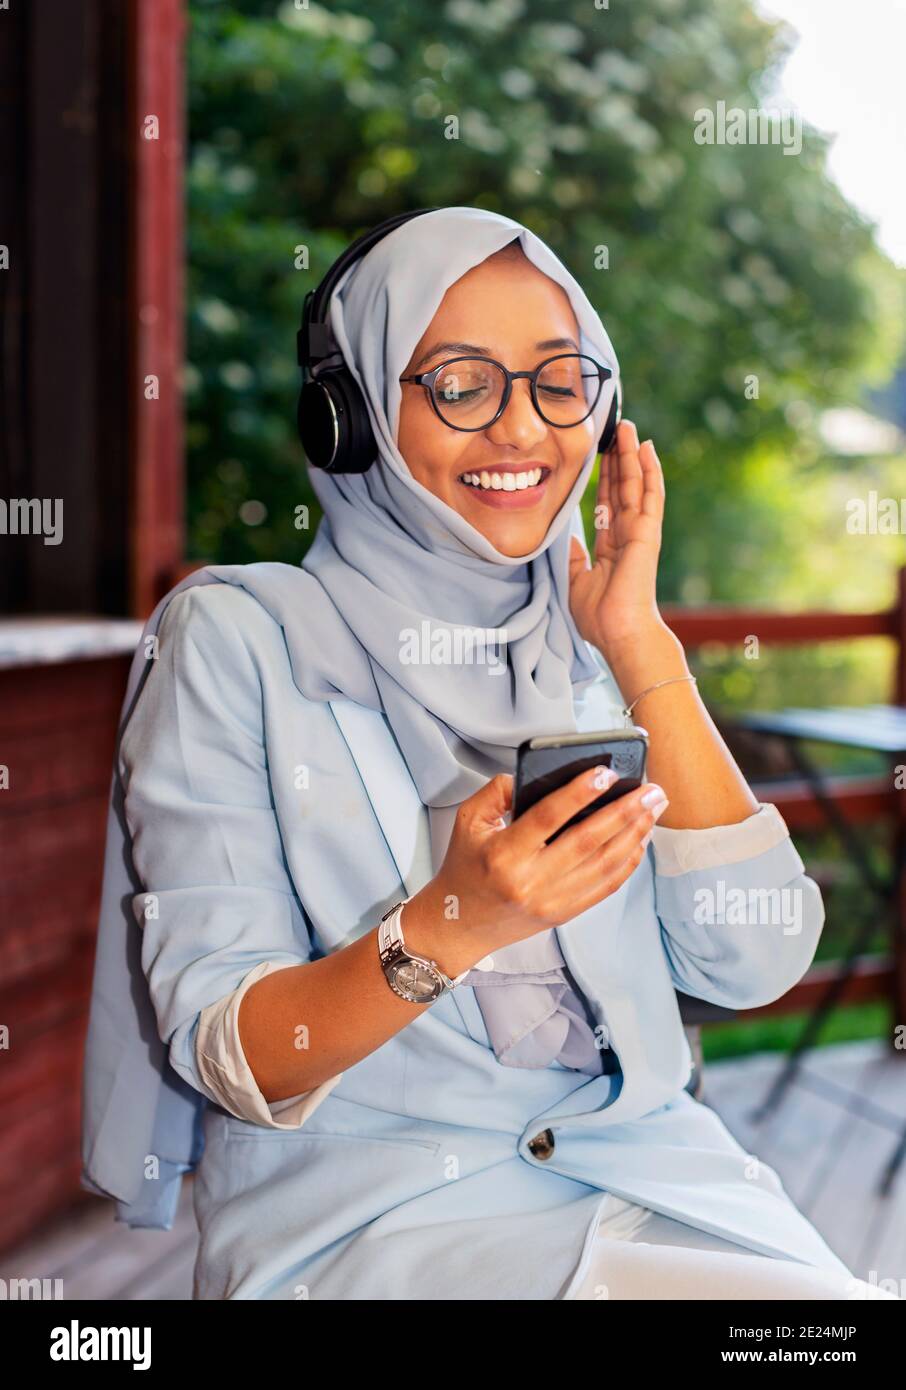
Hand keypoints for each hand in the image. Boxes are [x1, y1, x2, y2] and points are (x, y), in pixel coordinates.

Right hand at [403, 767, 668, 974]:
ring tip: (654, 809)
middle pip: (587, 842)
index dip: (579, 794)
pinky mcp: (564, 913)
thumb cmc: (464, 867)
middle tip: (652, 790)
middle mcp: (530, 881)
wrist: (459, 924)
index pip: (548, 818)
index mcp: (504, 854)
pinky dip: (628, 863)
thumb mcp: (467, 821)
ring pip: (604, 865)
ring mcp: (551, 901)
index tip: (606, 773)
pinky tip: (640, 840)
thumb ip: (497, 792)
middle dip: (625, 813)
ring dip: (635, 835)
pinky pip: (605, 887)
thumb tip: (535, 775)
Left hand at [568, 419, 666, 653]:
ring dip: (631, 454)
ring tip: (627, 427)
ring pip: (635, 484)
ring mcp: (640, 532)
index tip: (596, 453)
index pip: (606, 502)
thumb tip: (563, 534)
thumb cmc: (599, 616)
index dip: (602, 478)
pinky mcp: (648, 533)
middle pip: (621, 487)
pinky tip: (647, 448)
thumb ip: (573, 553)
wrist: (620, 633)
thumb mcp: (575, 578)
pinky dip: (650, 471)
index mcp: (612, 545)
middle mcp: (627, 534)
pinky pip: (650, 496)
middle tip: (612, 428)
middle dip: (616, 457)